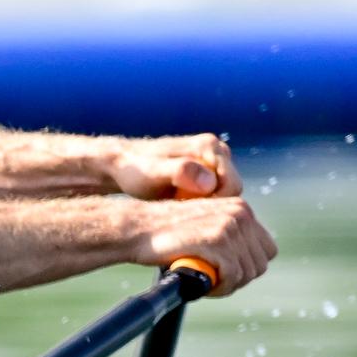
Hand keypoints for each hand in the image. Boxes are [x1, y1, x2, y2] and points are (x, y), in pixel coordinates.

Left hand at [112, 133, 240, 199]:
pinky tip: (179, 204)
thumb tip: (208, 181)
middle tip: (180, 208)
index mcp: (209, 146)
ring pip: (225, 193)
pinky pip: (216, 193)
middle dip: (211, 204)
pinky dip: (202, 202)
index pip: (232, 185)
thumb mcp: (153, 174)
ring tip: (177, 205)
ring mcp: (214, 159)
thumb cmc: (135, 171)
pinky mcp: (209, 170)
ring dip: (207, 204)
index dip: (214, 203)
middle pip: (232, 190)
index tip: (187, 210)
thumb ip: (179, 173)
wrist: (124, 165)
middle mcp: (217, 149)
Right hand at [131, 195, 275, 295]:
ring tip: (206, 282)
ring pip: (247, 273)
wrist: (139, 228)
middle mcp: (240, 213)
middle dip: (238, 279)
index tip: (226, 273)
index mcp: (241, 208)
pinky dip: (220, 288)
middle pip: (259, 264)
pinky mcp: (217, 241)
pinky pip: (232, 276)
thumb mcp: (206, 226)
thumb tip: (249, 262)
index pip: (267, 250)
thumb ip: (229, 235)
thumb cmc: (168, 234)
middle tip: (214, 281)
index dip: (247, 267)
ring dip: (228, 285)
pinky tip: (204, 285)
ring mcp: (229, 226)